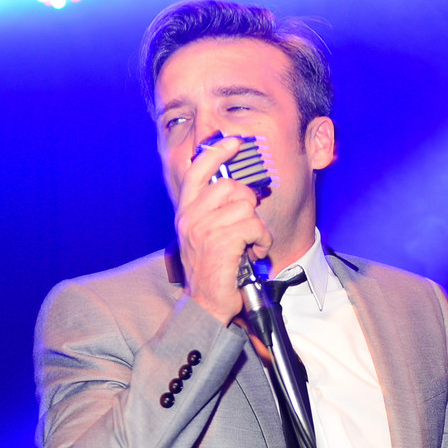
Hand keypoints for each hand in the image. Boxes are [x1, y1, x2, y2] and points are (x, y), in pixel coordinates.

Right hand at [175, 135, 272, 324]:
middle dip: (248, 204)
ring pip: (245, 206)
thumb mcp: (204, 236)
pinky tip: (254, 253)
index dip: (217, 152)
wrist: (205, 306)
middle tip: (249, 227)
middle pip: (230, 186)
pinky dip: (262, 240)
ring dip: (257, 227)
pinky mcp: (220, 242)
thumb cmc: (211, 273)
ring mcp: (203, 229)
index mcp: (186, 212)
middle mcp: (190, 217)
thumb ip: (213, 211)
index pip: (197, 170)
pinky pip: (254, 225)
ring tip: (251, 245)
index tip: (234, 142)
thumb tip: (238, 190)